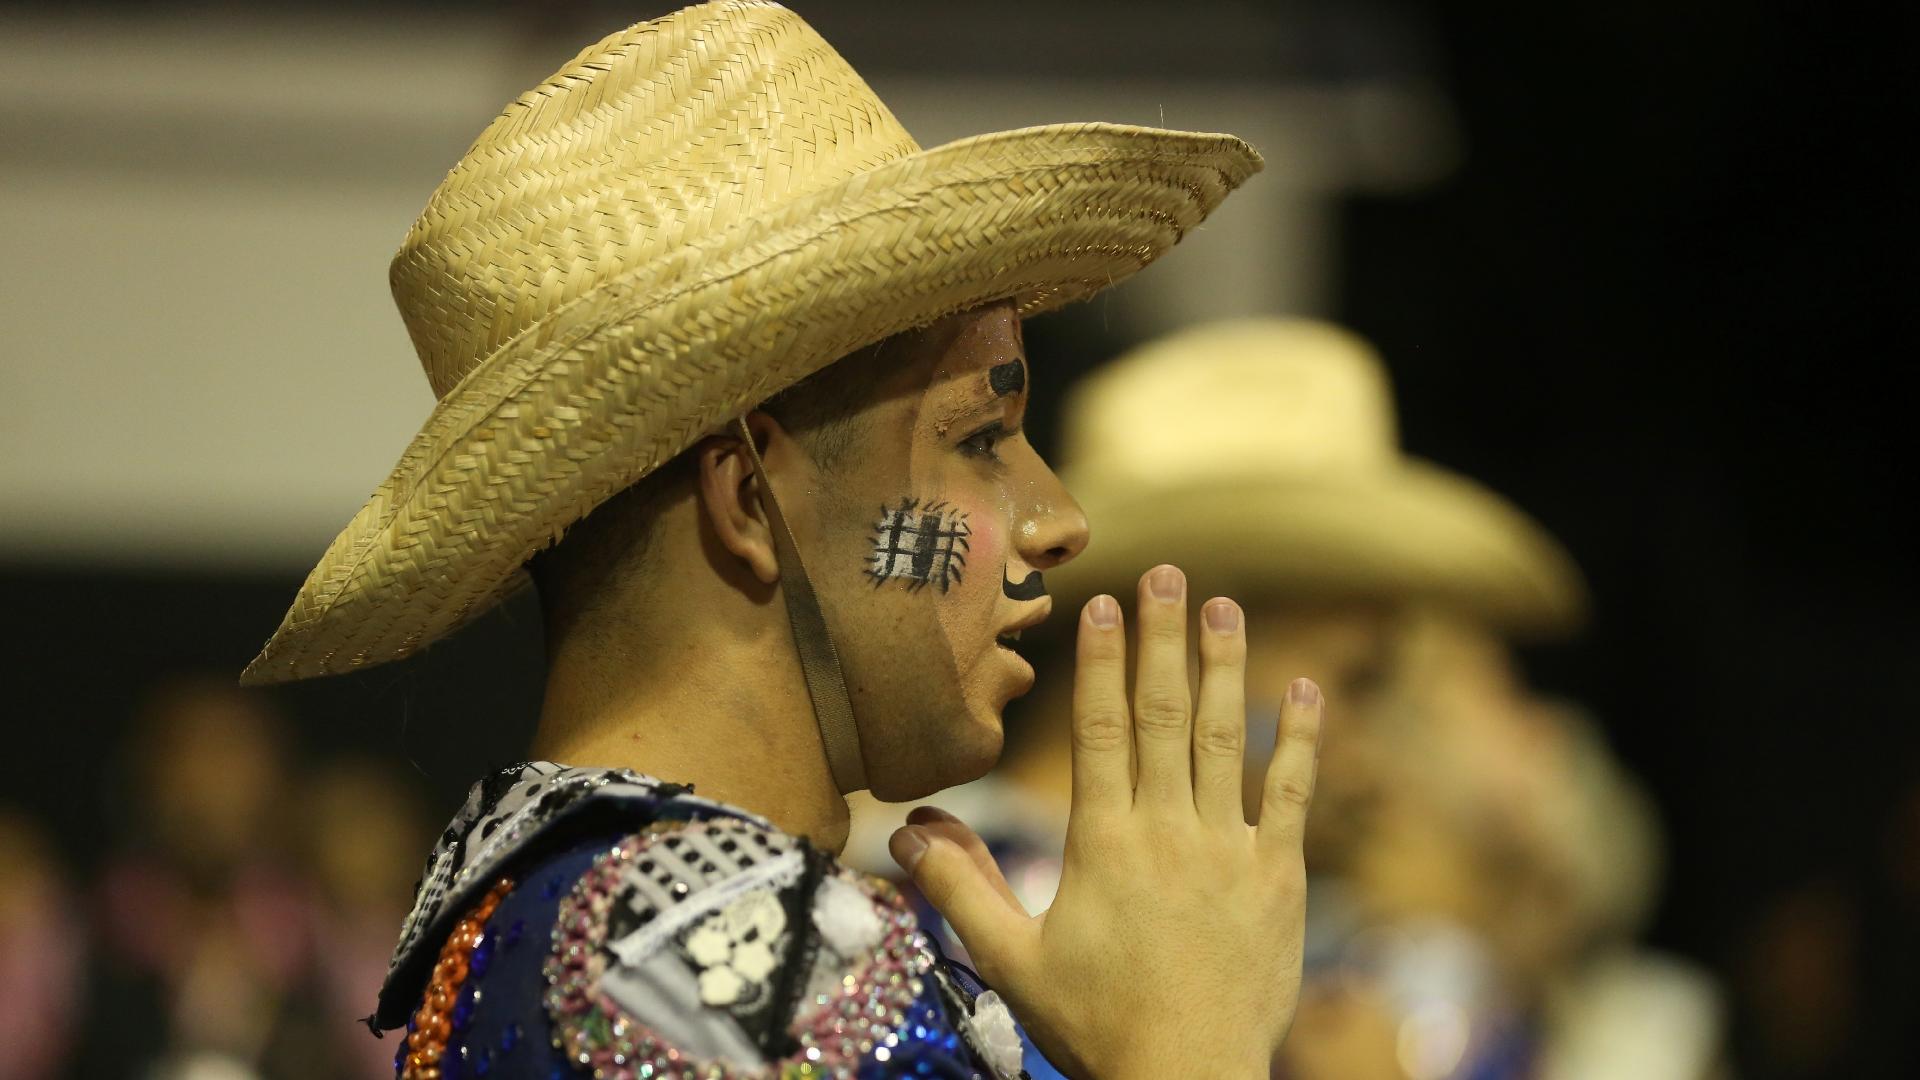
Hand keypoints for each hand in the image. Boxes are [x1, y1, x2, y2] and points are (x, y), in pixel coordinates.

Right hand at [889, 564, 1323, 1078]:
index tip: (1102, 603)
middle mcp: (1167, 829)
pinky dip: (1299, 741)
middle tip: (1168, 574)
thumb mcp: (1011, 959)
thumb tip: (901, 830)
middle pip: (1162, 714)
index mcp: (1102, 841)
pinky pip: (1290, 794)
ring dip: (1225, 667)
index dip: (1099, 661)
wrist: (1188, 1079)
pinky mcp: (1277, 876)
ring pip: (1225, 739)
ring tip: (1224, 607)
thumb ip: (960, 888)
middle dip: (1162, 638)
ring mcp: (1227, 849)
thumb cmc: (1096, 1024)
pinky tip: (1306, 691)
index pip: (1098, 729)